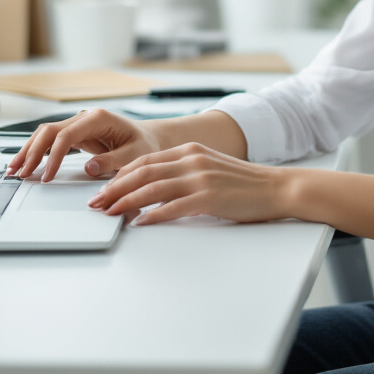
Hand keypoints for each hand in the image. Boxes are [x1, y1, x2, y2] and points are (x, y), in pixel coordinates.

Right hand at [5, 109, 162, 182]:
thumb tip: (89, 168)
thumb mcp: (135, 155)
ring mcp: (79, 125)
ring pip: (45, 134)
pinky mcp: (76, 135)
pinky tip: (26, 164)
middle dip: (32, 151)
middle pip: (49, 131)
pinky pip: (52, 141)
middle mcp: (85, 118)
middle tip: (18, 173)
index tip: (46, 176)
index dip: (53, 156)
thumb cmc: (145, 144)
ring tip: (13, 170)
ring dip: (29, 151)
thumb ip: (113, 161)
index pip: (66, 135)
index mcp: (98, 118)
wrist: (151, 138)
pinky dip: (38, 152)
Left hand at [87, 142, 290, 225]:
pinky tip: (140, 223)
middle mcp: (192, 160)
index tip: (103, 188)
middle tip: (96, 203)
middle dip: (114, 188)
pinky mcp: (209, 197)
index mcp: (191, 151)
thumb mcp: (210, 168)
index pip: (145, 160)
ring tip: (109, 213)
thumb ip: (184, 173)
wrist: (277, 187)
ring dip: (126, 201)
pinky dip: (153, 215)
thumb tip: (154, 188)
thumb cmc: (244, 184)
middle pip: (142, 172)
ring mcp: (201, 178)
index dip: (120, 175)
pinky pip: (173, 206)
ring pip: (152, 188)